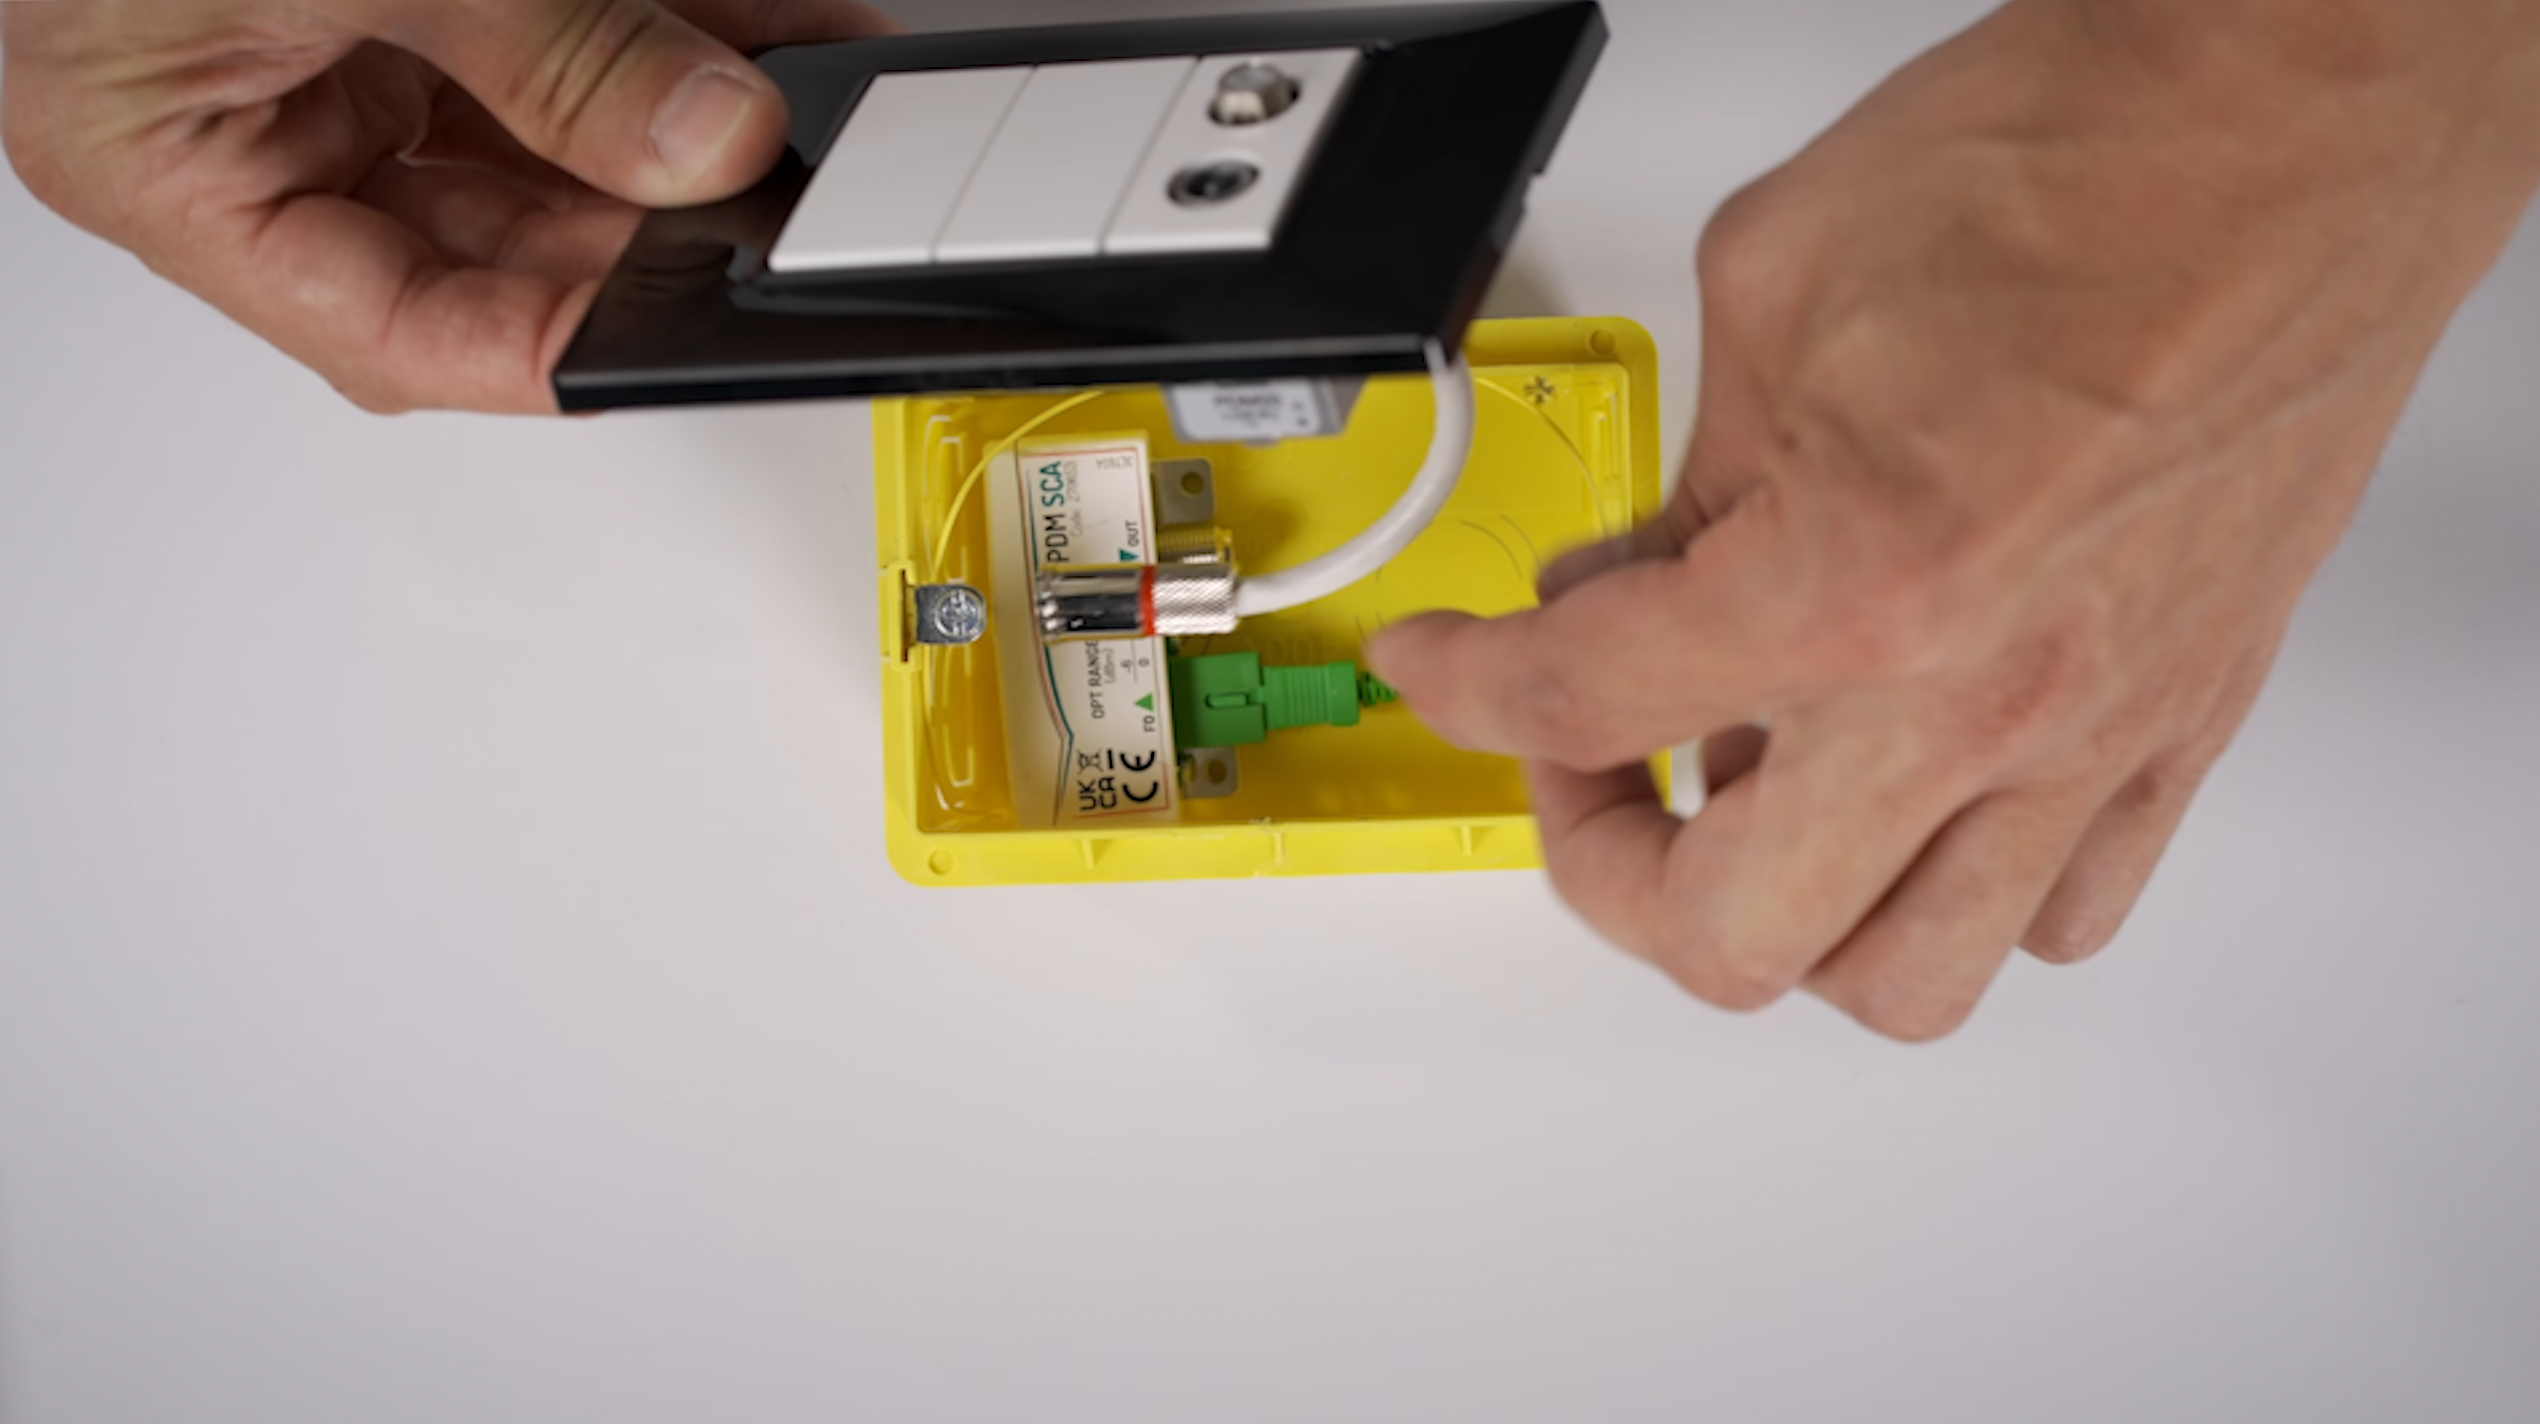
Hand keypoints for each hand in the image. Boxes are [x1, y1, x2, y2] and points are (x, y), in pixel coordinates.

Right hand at [1, 0, 892, 412]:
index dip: (549, 350)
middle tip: (770, 203)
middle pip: (485, 244)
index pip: (391, 334)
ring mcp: (325, 45)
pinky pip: (544, 40)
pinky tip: (762, 36)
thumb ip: (544, 53)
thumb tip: (707, 140)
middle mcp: (244, 120)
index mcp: (164, 163)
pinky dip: (652, 36)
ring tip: (793, 108)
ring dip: (667, 129)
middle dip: (642, 223)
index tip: (689, 329)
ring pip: (533, 142)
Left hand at [1374, 0, 2539, 1038]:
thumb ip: (1686, 474)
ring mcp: (2098, 733)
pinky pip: (2064, 913)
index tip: (1447, 671)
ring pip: (1906, 977)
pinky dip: (1959, 896)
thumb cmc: (2088, 161)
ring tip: (1741, 815)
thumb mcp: (1781, 288)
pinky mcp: (2185, 724)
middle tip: (1588, 769)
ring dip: (1788, 923)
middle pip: (1729, 935)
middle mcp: (1985, 700)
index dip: (1469, 688)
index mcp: (1857, 584)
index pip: (1582, 704)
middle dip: (1610, 869)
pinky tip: (1910, 804)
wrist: (2302, 127)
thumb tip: (1634, 572)